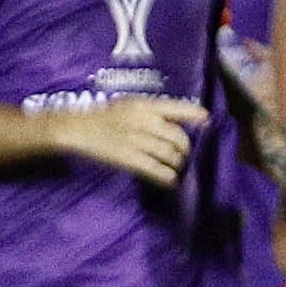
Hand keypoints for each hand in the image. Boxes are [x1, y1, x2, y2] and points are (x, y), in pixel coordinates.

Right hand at [61, 98, 205, 185]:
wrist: (77, 130)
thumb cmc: (105, 118)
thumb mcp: (129, 105)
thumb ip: (153, 112)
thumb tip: (180, 122)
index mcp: (144, 105)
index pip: (176, 108)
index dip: (194, 115)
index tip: (207, 121)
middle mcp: (142, 121)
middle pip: (178, 137)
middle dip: (185, 149)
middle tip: (184, 156)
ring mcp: (136, 140)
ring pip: (169, 154)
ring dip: (178, 164)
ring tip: (177, 167)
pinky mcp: (128, 158)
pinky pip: (155, 169)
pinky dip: (167, 177)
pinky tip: (171, 181)